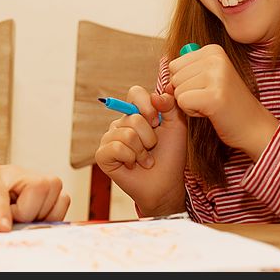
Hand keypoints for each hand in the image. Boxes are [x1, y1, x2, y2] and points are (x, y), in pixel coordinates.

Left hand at [0, 162, 69, 230]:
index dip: (1, 208)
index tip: (3, 228)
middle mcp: (15, 172)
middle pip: (38, 185)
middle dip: (27, 212)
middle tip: (11, 222)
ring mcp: (34, 178)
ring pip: (55, 192)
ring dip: (41, 215)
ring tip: (21, 220)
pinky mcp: (50, 189)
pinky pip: (64, 200)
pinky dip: (52, 215)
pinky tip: (34, 219)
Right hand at [95, 85, 187, 215]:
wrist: (166, 185)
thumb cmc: (171, 156)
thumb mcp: (176, 126)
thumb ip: (170, 106)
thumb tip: (156, 95)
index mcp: (136, 114)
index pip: (134, 93)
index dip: (147, 106)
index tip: (157, 122)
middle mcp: (120, 124)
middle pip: (133, 118)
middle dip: (149, 137)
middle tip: (152, 148)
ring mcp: (109, 139)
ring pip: (126, 134)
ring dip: (142, 151)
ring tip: (145, 159)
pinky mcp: (102, 155)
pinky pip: (116, 148)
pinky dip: (130, 158)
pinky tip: (132, 165)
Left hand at [167, 44, 278, 159]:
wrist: (253, 126)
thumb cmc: (227, 103)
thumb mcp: (207, 79)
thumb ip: (184, 72)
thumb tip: (163, 85)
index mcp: (213, 50)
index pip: (174, 65)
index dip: (185, 82)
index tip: (207, 88)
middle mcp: (215, 58)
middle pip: (174, 77)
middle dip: (187, 92)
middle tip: (210, 98)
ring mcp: (216, 76)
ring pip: (176, 90)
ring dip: (190, 103)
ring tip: (212, 104)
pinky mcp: (214, 96)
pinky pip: (182, 102)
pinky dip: (192, 112)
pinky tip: (211, 112)